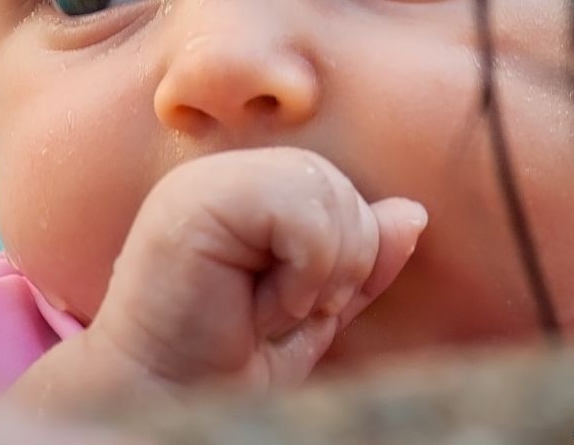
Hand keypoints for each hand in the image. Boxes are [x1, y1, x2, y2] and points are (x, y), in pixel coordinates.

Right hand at [12, 148, 426, 408]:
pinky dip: (304, 268)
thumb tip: (413, 213)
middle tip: (289, 306)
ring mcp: (208, 179)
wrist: (161, 402)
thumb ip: (358, 258)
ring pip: (322, 189)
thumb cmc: (225, 361)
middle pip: (334, 182)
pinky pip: (297, 208)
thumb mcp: (312, 307)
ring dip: (319, 270)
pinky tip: (259, 301)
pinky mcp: (198, 198)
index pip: (334, 184)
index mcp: (247, 188)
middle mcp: (225, 172)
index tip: (305, 302)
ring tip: (272, 305)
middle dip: (339, 261)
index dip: (348, 248)